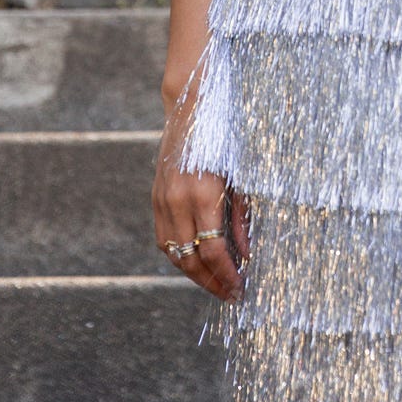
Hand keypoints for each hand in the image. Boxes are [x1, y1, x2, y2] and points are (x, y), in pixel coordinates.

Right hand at [152, 106, 248, 302]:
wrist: (192, 105)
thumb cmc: (226, 138)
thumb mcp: (241, 177)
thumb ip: (241, 218)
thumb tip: (246, 256)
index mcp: (203, 193)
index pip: (213, 250)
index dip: (227, 275)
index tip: (241, 290)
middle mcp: (178, 199)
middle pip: (191, 259)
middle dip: (212, 282)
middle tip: (231, 296)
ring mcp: (162, 199)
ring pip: (174, 253)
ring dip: (194, 274)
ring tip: (216, 284)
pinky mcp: (155, 197)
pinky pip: (164, 238)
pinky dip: (180, 255)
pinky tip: (197, 261)